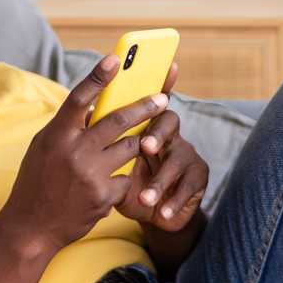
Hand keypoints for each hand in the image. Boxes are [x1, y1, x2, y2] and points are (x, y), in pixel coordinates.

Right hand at [0, 54, 169, 254]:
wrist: (32, 228)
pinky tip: (108, 187)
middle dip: (145, 107)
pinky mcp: (105, 196)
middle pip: (118, 120)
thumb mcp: (44, 148)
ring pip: (130, 148)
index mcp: (56, 135)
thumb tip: (93, 106)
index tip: (116, 59)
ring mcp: (91, 174)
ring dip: (137, 145)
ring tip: (140, 145)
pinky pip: (126, 178)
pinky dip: (122, 179)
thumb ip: (67, 128)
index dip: (98, 77)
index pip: (79, 97)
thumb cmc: (36, 182)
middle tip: (162, 99)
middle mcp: (74, 151)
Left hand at [113, 61, 208, 232]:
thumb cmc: (124, 183)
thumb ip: (101, 139)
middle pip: (168, 122)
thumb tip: (84, 116)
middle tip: (146, 147)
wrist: (148, 215)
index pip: (151, 99)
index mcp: (147, 124)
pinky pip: (188, 187)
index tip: (167, 67)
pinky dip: (173, 202)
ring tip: (146, 198)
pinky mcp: (198, 177)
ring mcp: (186, 154)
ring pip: (177, 159)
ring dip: (161, 180)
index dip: (161, 82)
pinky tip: (163, 213)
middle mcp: (169, 134)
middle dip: (156, 134)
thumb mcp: (109, 162)